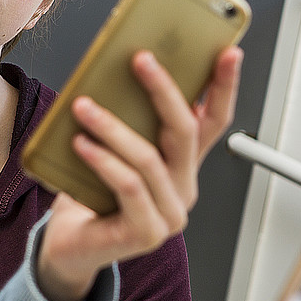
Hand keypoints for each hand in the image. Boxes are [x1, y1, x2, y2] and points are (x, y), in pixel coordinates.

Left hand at [35, 47, 243, 300]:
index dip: (225, 88)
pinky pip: (128, 186)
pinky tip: (81, 144)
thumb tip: (118, 72)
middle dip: (164, 91)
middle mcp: (184, 188)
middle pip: (185, 132)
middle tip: (141, 60)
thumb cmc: (91, 195)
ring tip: (84, 106)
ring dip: (113, 127)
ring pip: (149, 159)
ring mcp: (170, 214)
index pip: (214, 121)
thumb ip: (130, 121)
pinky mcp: (148, 233)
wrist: (72, 247)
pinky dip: (103, 161)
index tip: (228, 53)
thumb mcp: (116, 149)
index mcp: (183, 165)